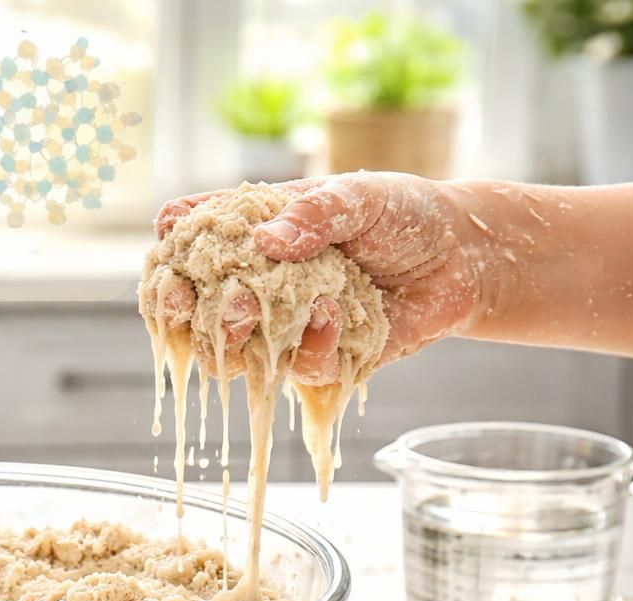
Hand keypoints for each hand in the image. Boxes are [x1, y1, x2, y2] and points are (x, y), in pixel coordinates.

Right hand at [154, 173, 488, 383]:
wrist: (463, 256)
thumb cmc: (402, 215)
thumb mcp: (358, 196)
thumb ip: (314, 213)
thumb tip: (269, 240)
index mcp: (250, 236)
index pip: (186, 249)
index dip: (169, 263)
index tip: (170, 268)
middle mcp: (258, 285)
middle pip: (196, 313)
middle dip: (193, 314)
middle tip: (217, 301)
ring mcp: (285, 327)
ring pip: (234, 356)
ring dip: (238, 340)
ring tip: (256, 314)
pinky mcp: (322, 360)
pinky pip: (300, 371)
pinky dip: (313, 345)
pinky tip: (334, 314)